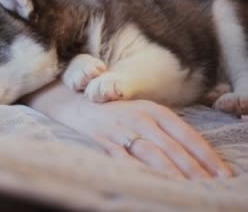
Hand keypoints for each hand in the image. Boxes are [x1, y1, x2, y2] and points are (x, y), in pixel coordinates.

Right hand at [27, 81, 232, 178]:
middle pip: (173, 149)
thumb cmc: (111, 110)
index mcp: (153, 110)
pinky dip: (139, 174)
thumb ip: (163, 130)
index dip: (207, 156)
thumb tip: (191, 156)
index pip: (187, 135)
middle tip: (210, 189)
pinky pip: (123, 160)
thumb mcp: (140, 112)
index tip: (222, 174)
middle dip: (195, 171)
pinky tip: (151, 185)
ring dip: (173, 175)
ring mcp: (119, 129)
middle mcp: (138, 118)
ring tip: (188, 192)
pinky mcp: (101, 141)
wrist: (70, 100)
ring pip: (152, 156)